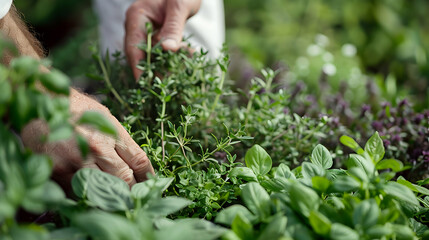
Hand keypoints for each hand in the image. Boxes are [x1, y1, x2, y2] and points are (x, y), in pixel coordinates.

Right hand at [21, 89, 153, 190]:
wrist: (40, 100)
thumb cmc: (76, 107)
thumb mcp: (105, 117)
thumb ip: (120, 140)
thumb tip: (136, 164)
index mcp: (112, 132)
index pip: (139, 161)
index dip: (147, 176)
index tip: (149, 183)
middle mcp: (98, 147)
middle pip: (124, 179)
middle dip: (131, 191)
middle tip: (134, 197)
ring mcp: (77, 160)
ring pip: (102, 189)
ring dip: (109, 196)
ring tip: (114, 200)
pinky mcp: (58, 171)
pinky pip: (78, 191)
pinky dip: (86, 195)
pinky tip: (89, 193)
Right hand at [125, 0, 201, 78]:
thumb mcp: (179, 7)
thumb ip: (173, 28)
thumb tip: (168, 50)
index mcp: (136, 16)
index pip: (133, 47)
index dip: (137, 67)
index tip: (144, 84)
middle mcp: (137, 25)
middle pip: (141, 54)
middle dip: (155, 69)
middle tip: (167, 86)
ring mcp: (146, 31)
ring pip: (153, 55)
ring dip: (168, 64)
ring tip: (183, 71)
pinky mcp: (157, 35)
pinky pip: (163, 51)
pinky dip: (174, 56)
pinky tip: (189, 57)